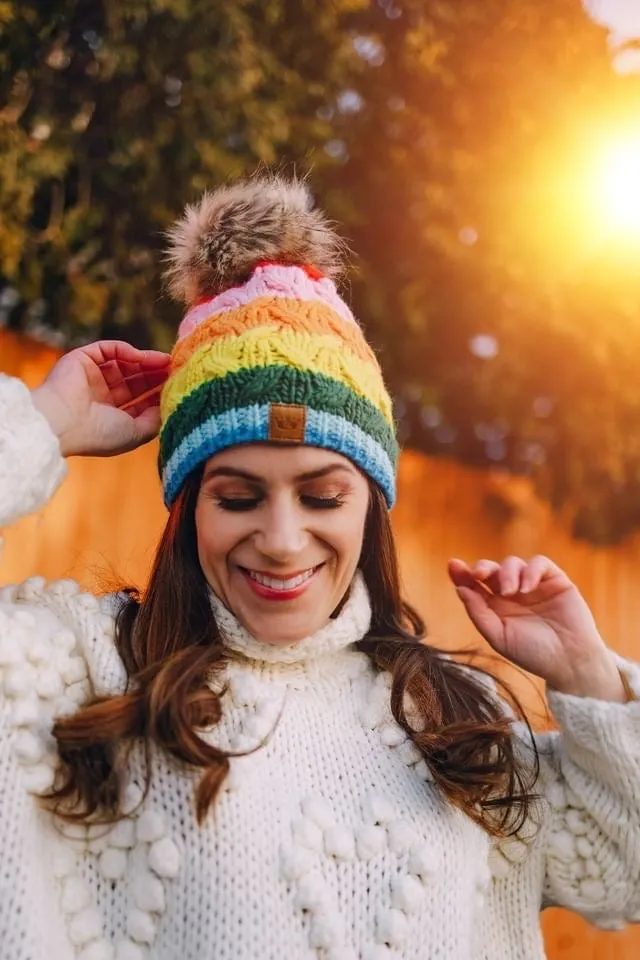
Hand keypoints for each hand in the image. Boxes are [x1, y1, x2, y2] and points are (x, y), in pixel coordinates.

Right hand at [31, 340, 170, 457]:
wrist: (63, 422)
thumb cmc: (99, 434)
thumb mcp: (135, 433)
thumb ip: (154, 420)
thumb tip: (168, 405)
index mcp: (110, 419)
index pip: (139, 403)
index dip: (158, 395)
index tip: (178, 388)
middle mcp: (100, 398)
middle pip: (134, 382)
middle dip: (155, 376)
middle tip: (177, 370)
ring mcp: (90, 378)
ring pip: (125, 365)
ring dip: (147, 362)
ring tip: (167, 362)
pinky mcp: (82, 359)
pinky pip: (109, 350)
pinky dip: (129, 352)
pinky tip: (146, 358)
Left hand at [448, 555, 624, 700]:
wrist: (570, 662)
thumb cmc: (534, 654)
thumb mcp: (499, 638)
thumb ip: (479, 614)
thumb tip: (460, 590)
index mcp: (495, 607)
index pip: (475, 584)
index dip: (462, 573)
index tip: (453, 566)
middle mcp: (512, 593)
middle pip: (492, 569)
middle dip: (482, 567)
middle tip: (478, 575)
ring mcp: (533, 585)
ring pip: (513, 563)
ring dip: (508, 573)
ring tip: (511, 592)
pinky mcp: (555, 580)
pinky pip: (539, 563)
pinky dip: (531, 570)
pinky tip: (527, 587)